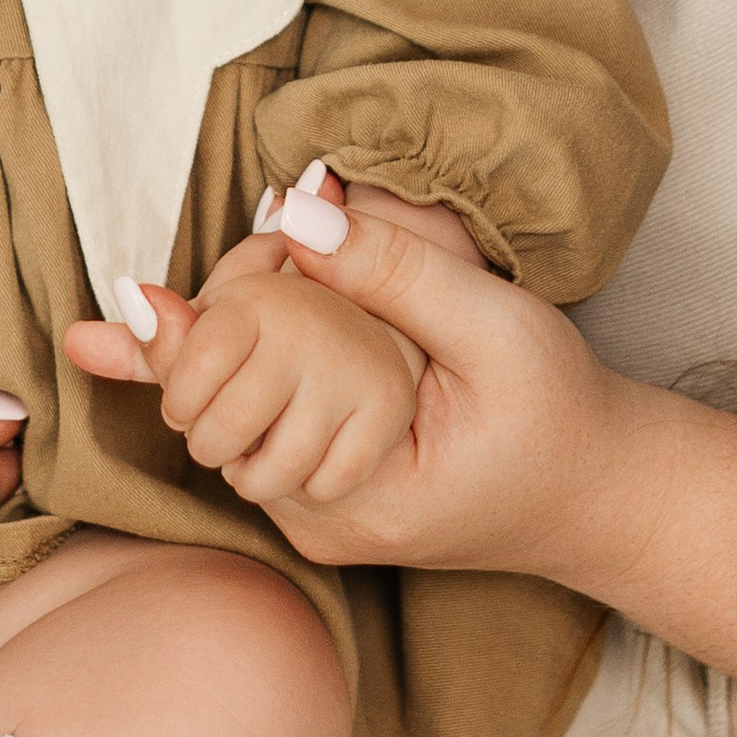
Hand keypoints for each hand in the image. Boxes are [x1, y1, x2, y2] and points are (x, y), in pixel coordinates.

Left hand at [93, 200, 736, 736]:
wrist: (610, 492)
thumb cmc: (563, 411)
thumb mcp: (493, 327)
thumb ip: (395, 271)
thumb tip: (296, 213)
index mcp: (359, 496)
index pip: (234, 414)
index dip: (182, 348)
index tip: (125, 298)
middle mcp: (326, 524)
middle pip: (220, 426)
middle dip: (204, 346)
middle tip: (194, 267)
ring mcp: (328, 519)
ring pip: (238, 431)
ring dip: (229, 362)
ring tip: (229, 286)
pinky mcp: (337, 502)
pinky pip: (270, 435)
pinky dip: (258, 380)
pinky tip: (257, 322)